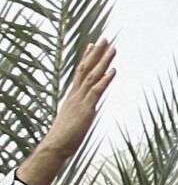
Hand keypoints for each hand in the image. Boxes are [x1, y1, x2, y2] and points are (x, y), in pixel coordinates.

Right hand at [16, 39, 116, 184]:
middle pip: (86, 68)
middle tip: (105, 38)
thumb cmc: (65, 136)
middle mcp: (76, 94)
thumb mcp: (75, 118)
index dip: (87, 58)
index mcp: (73, 95)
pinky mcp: (85, 108)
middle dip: (96, 53)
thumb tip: (89, 108)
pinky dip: (105, 79)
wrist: (56, 146)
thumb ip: (81, 110)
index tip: (92, 45)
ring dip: (103, 61)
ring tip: (112, 48)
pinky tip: (113, 70)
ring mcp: (80, 100)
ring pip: (92, 75)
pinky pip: (96, 90)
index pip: (80, 72)